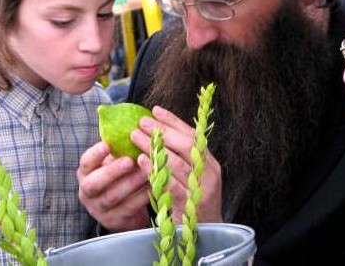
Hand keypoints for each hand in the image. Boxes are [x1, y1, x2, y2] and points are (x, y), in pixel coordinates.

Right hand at [77, 141, 150, 231]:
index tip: (108, 145)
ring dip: (130, 183)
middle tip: (129, 160)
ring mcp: (100, 209)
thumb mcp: (113, 163)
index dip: (95, 154)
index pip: (85, 163)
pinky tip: (153, 185)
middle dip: (112, 171)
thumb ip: (118, 150)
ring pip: (113, 197)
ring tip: (146, 171)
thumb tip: (133, 126)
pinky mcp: (115, 221)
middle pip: (94, 183)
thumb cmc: (120, 177)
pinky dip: (142, 196)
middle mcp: (88, 192)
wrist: (122, 210)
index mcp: (86, 173)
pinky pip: (129, 208)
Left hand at [131, 106, 222, 222]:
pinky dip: (154, 170)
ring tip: (134, 137)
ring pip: (176, 162)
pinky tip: (141, 161)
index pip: (192, 134)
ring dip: (153, 147)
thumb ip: (180, 156)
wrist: (205, 235)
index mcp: (210, 162)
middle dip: (161, 130)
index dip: (173, 121)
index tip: (155, 109)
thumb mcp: (192, 176)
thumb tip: (158, 130)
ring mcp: (200, 189)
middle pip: (186, 145)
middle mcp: (208, 173)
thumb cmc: (193, 201)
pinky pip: (170, 184)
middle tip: (140, 122)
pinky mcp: (189, 205)